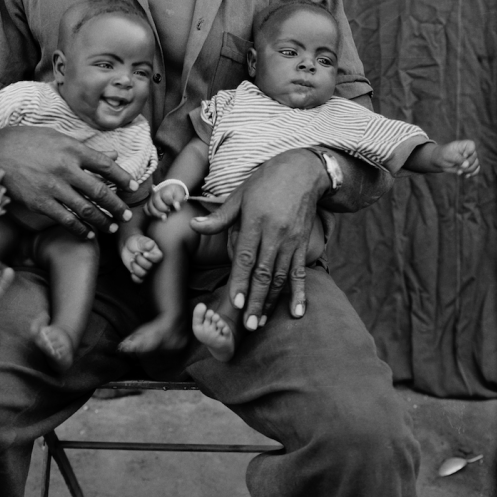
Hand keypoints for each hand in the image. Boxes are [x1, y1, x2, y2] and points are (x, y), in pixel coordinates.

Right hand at [0, 126, 137, 239]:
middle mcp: (65, 168)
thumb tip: (113, 155)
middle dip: (117, 206)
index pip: (106, 165)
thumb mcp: (58, 138)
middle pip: (99, 190)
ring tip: (111, 227)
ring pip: (85, 208)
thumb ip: (86, 150)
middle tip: (126, 215)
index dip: (123, 177)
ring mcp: (52, 186)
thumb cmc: (28, 141)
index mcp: (72, 149)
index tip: (133, 186)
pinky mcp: (39, 202)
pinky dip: (79, 228)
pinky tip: (88, 233)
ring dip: (102, 221)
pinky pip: (65, 219)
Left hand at [120, 234, 163, 282]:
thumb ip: (145, 243)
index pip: (158, 258)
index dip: (152, 258)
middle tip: (135, 253)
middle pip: (149, 267)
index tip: (144, 253)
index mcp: (155, 253)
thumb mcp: (139, 240)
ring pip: (143, 274)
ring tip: (132, 259)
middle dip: (139, 260)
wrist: (127, 247)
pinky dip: (134, 277)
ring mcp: (146, 269)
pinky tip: (131, 270)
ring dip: (135, 267)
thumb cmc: (135, 242)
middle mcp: (152, 262)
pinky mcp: (140, 274)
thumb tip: (151, 243)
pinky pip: (139, 281)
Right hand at [146, 183, 187, 218]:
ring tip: (164, 217)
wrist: (170, 190)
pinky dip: (150, 214)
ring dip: (156, 213)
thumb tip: (176, 207)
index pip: (166, 196)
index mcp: (165, 190)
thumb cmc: (175, 193)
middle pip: (156, 201)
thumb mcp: (180, 194)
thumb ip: (178, 200)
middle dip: (163, 208)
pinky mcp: (149, 203)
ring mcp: (151, 198)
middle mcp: (156, 193)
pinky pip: (146, 209)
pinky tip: (156, 217)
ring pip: (149, 206)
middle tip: (169, 211)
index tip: (177, 208)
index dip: (171, 202)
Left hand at [190, 149, 330, 327]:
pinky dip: (300, 293)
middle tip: (249, 324)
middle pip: (264, 272)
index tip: (235, 302)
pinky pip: (301, 271)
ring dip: (272, 301)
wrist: (302, 171)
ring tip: (263, 321)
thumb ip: (219, 217)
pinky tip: (298, 312)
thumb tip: (193, 225)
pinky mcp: (304, 243)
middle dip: (256, 300)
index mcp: (256, 220)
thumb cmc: (265, 182)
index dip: (241, 281)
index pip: (247, 256)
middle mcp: (276, 232)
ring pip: (281, 276)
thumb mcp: (240, 194)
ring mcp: (292, 240)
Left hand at [436, 139, 479, 176]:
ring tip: (459, 172)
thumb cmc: (443, 154)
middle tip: (458, 168)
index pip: (472, 145)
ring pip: (476, 164)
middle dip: (467, 164)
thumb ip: (457, 159)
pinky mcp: (469, 166)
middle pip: (474, 157)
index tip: (463, 156)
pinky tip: (466, 176)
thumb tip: (466, 165)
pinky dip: (472, 174)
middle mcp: (468, 151)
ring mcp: (470, 158)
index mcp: (463, 145)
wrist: (440, 161)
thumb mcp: (448, 155)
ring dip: (468, 170)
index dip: (469, 151)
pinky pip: (476, 170)